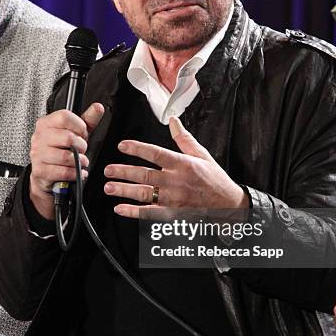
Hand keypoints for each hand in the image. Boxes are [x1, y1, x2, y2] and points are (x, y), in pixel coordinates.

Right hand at [30, 103, 104, 218]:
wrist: (46, 171)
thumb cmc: (61, 148)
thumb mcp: (75, 131)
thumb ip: (88, 119)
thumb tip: (98, 107)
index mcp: (46, 123)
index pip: (64, 117)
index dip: (79, 126)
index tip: (82, 133)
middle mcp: (39, 137)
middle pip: (68, 138)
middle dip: (81, 146)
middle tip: (81, 149)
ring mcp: (38, 154)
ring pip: (67, 157)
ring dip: (79, 161)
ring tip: (80, 161)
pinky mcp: (41, 171)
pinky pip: (64, 172)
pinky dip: (75, 173)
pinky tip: (76, 171)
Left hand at [104, 116, 248, 217]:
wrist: (228, 205)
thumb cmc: (215, 180)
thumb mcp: (202, 155)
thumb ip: (184, 139)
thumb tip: (173, 121)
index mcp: (183, 164)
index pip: (156, 153)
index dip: (138, 149)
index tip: (122, 146)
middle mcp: (176, 181)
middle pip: (145, 175)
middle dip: (124, 172)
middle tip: (108, 169)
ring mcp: (173, 199)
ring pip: (144, 194)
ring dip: (125, 190)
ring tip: (109, 187)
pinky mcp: (173, 214)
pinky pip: (150, 213)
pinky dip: (134, 212)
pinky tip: (120, 209)